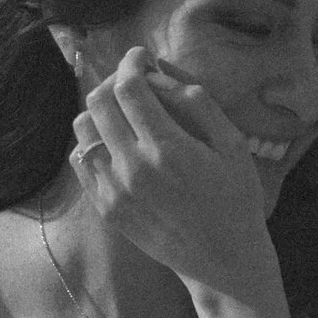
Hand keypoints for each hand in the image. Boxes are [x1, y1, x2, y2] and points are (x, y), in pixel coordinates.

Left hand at [72, 47, 273, 298]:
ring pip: (82, 129)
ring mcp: (114, 190)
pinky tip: (116, 142)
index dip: (131, 62)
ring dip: (99, 111)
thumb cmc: (236, 200)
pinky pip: (81, 161)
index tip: (141, 56)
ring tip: (123, 112)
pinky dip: (93, 142)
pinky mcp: (106, 207)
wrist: (223, 261)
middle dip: (114, 80)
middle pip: (99, 102)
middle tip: (133, 81)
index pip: (129, 87)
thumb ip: (198, 103)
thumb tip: (162, 74)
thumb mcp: (232, 145)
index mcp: (167, 148)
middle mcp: (132, 167)